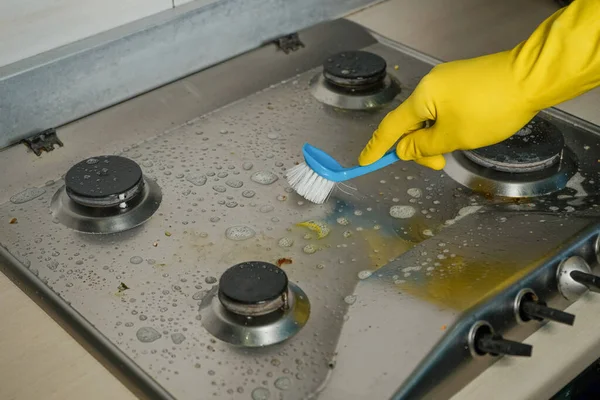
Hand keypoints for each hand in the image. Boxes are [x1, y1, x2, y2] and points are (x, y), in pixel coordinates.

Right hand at [358, 51, 538, 169]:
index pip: (391, 127)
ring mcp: (447, 82)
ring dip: (435, 139)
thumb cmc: (490, 109)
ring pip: (429, 118)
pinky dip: (445, 127)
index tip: (365, 163)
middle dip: (419, 148)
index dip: (377, 147)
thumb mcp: (453, 136)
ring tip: (453, 151)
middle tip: (439, 164)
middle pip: (411, 124)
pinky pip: (443, 109)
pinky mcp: (463, 82)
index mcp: (422, 97)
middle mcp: (430, 85)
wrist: (531, 78)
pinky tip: (459, 135)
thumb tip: (403, 149)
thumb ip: (423, 147)